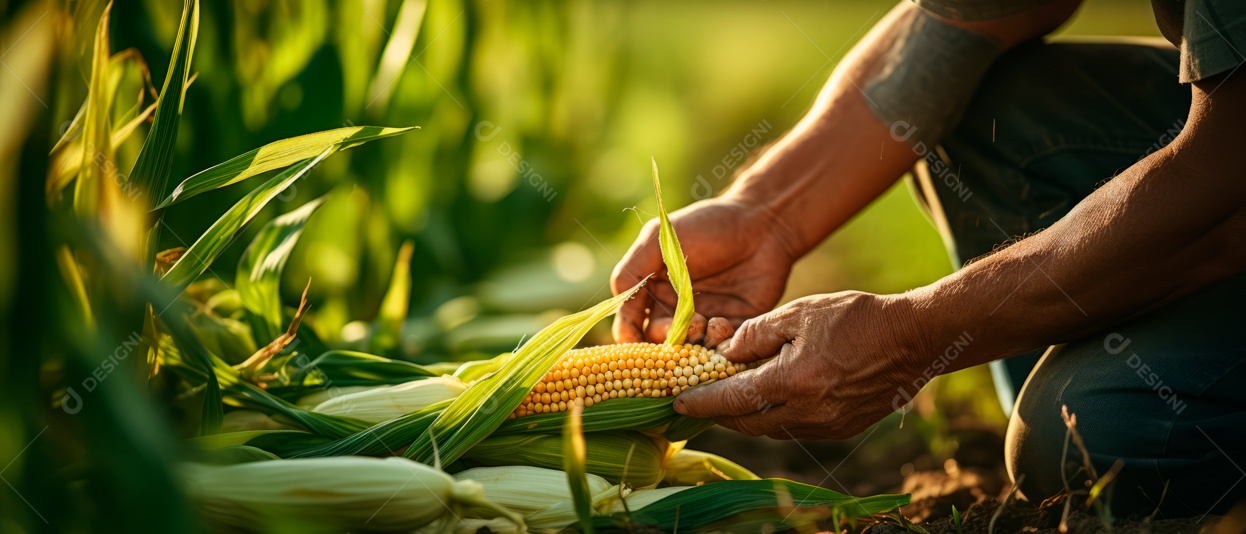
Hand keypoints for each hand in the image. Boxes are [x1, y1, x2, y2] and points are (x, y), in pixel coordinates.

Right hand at [611, 197, 799, 345]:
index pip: (631, 324)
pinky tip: (723, 325)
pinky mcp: (734, 327)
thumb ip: (631, 269)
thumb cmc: (708, 225)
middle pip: (659, 342)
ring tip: (707, 323)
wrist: (763, 224)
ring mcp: (704, 320)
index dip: (630, 337)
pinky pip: (720, 348)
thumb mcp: (660, 239)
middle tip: (680, 329)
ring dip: (694, 343)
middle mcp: (675, 310)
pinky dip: (718, 343)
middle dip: (667, 341)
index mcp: (652, 290)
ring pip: (689, 350)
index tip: (635, 343)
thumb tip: (617, 307)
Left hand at [672, 291, 928, 438]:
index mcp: (792, 382)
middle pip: (748, 423)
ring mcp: (826, 425)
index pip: (733, 400)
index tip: (677, 402)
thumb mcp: (801, 312)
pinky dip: (775, 416)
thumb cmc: (857, 318)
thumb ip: (758, 333)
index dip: (701, 402)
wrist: (914, 340)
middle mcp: (807, 412)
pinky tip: (770, 398)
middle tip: (698, 402)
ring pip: (771, 428)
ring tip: (730, 399)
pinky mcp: (841, 429)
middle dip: (720, 414)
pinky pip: (795, 427)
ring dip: (747, 416)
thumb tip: (727, 350)